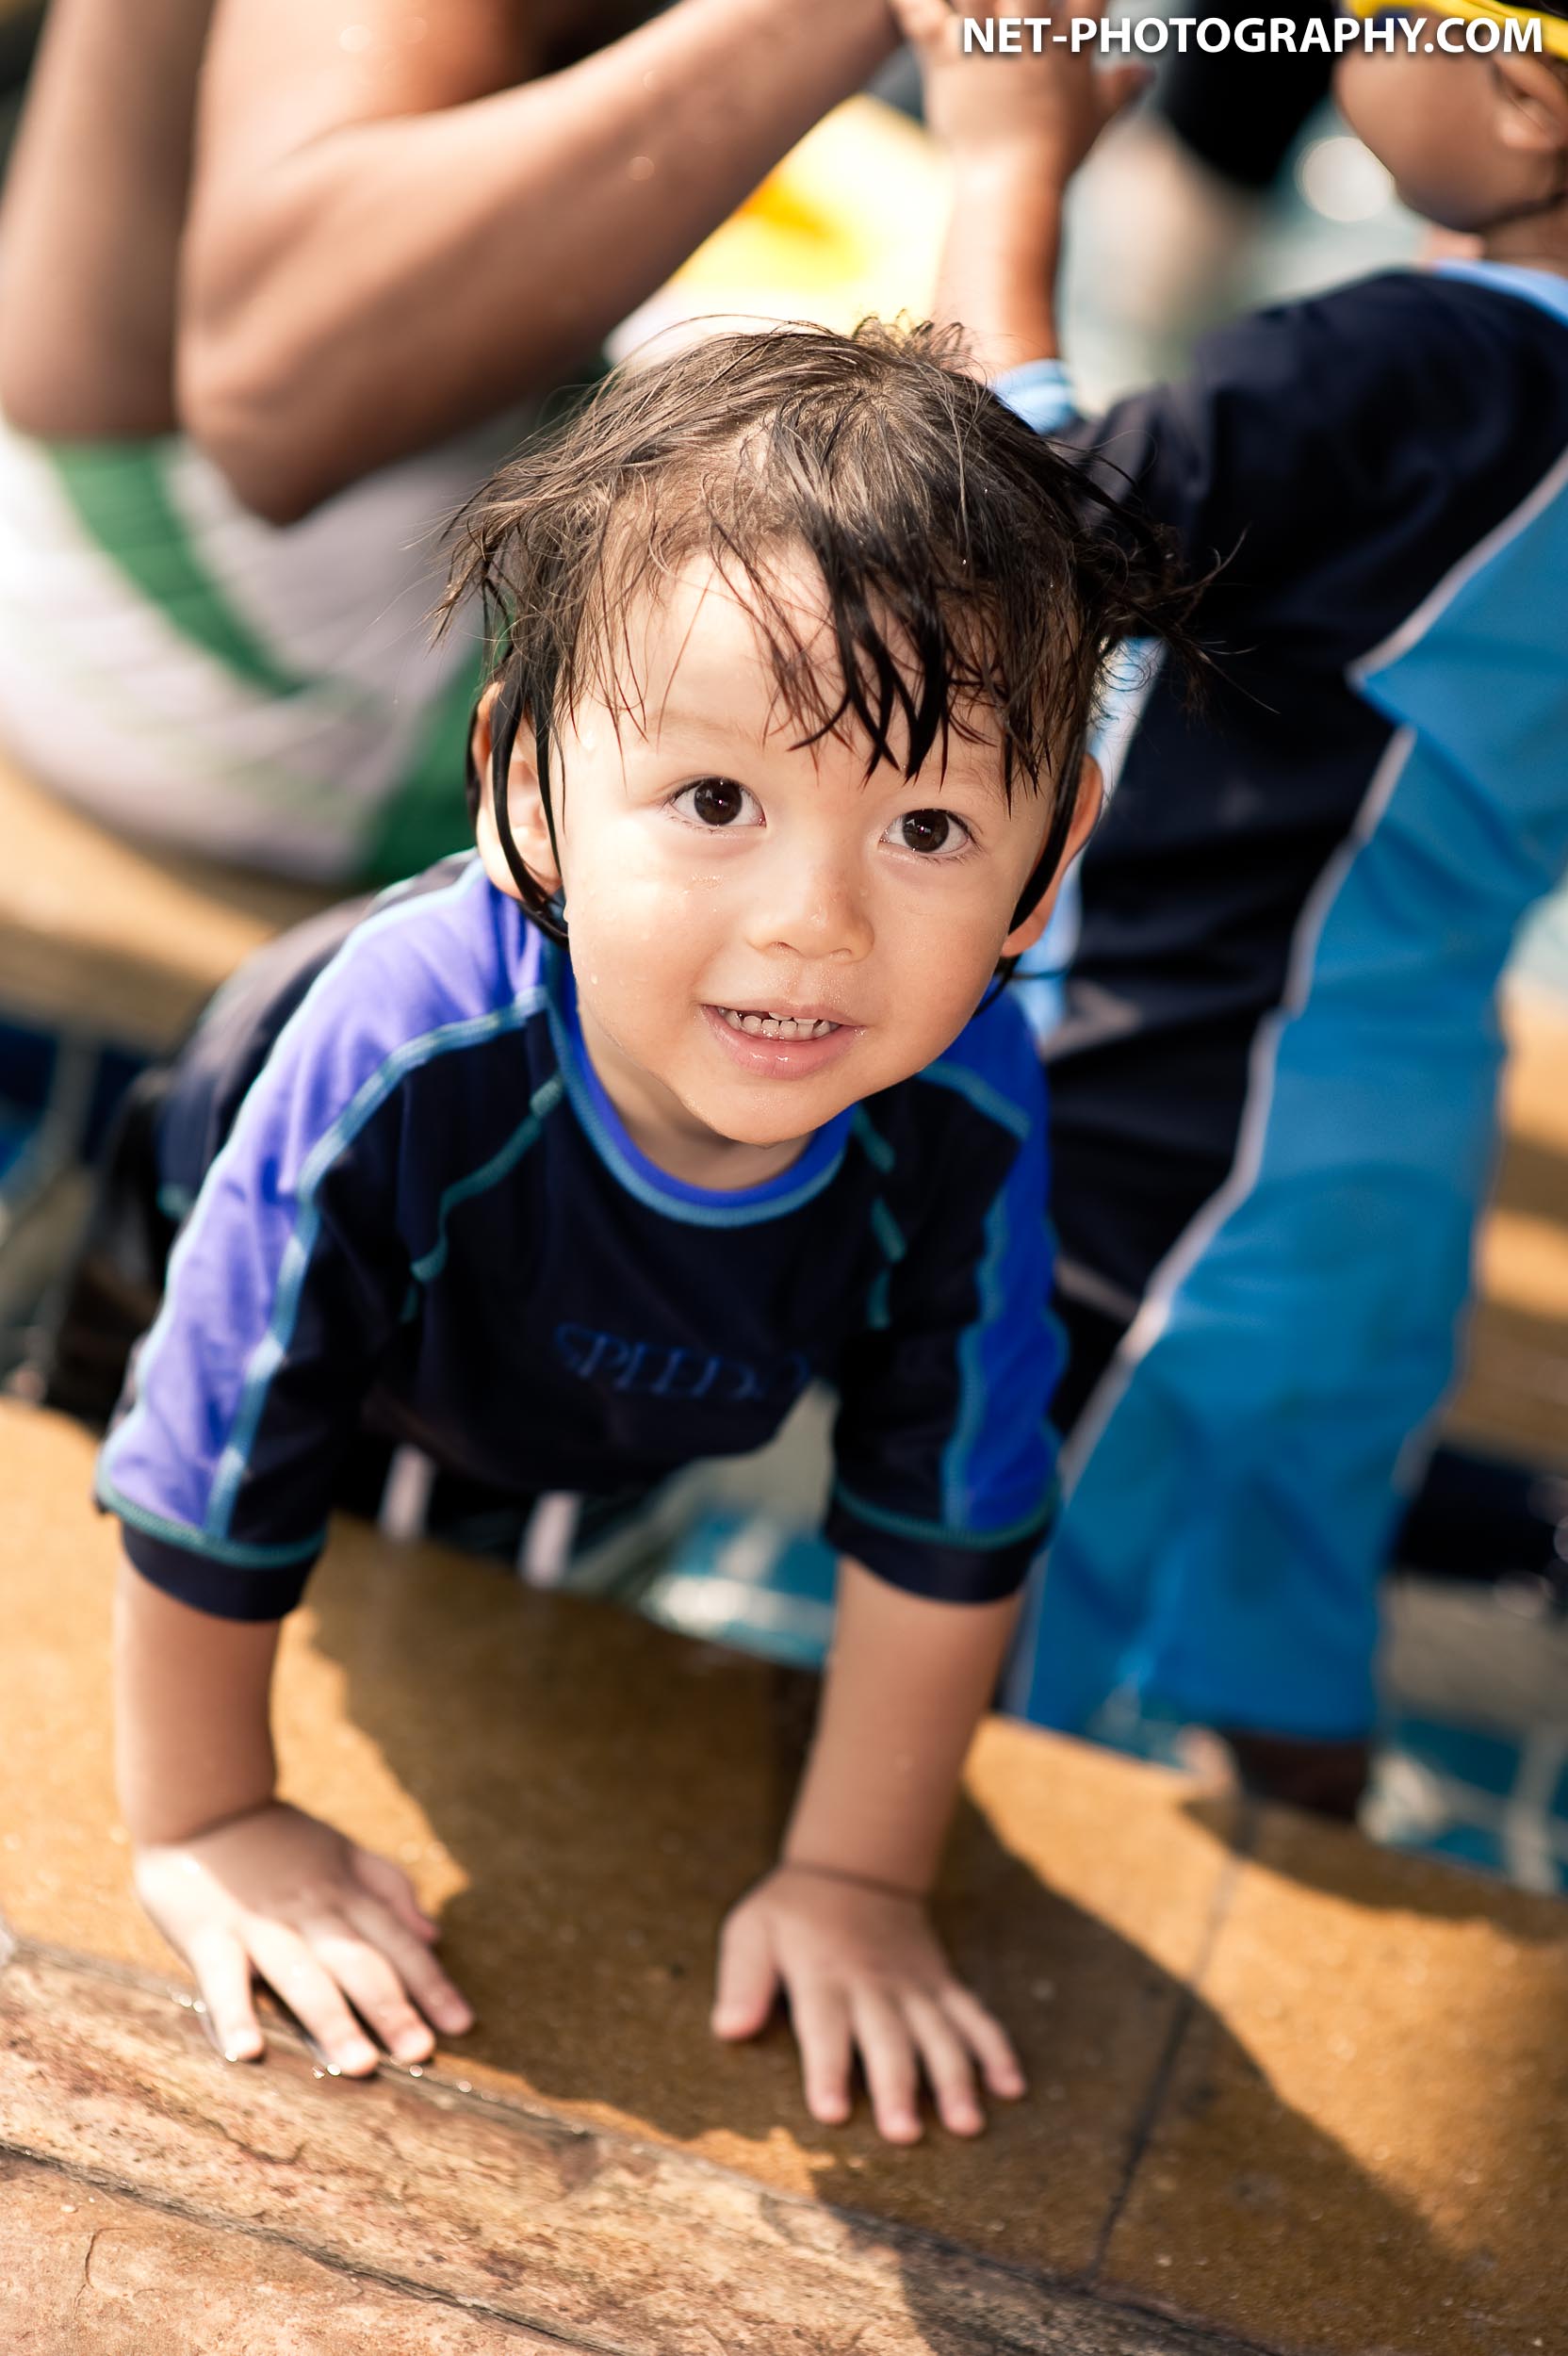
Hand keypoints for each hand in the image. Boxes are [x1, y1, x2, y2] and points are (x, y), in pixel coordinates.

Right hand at [133, 1800, 473, 2074]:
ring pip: (303, 1977)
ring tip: (360, 2066)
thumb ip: (388, 1889)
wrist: (200, 1801)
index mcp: (344, 1894)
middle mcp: (310, 1913)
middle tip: (420, 2054)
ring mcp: (260, 1926)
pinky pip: (222, 1980)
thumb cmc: (277, 1837)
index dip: (430, 1984)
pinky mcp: (208, 1936)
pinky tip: (248, 2052)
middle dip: (392, 2009)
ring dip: (333, 2021)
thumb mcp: (342, 1849)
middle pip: (359, 1963)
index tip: (461, 2025)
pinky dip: (234, 2014)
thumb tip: (434, 1934)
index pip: (397, 1943)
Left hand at [711, 1863, 1024, 2142]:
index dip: (827, 2070)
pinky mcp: (943, 1985)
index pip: (824, 2027)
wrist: (854, 1870)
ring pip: (939, 2034)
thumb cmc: (792, 1915)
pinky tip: (1012, 2088)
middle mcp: (874, 1985)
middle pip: (888, 2039)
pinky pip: (974, 2016)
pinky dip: (996, 2049)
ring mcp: (915, 1986)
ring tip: (967, 2126)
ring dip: (955, 2078)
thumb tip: (729, 2029)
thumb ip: (742, 1979)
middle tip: (904, 2134)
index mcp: (823, 1977)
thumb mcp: (752, 1931)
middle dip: (897, 2086)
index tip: (832, 2113)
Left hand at [891, 0, 1146, 180]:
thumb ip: (1121, 87)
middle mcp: (1029, 30)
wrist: (1013, 190)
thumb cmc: (1055, 159)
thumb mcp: (1097, 119)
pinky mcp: (947, 58)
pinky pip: (920, 14)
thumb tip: (1147, 74)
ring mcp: (987, 41)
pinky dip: (906, 2)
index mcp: (1069, 41)